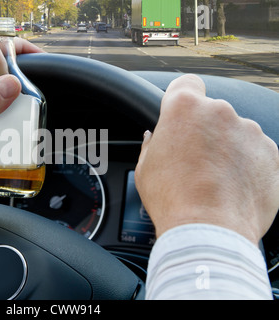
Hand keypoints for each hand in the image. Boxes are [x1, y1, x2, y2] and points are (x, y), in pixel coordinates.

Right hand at [135, 74, 278, 244]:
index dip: (181, 96)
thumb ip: (151, 145)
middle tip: (192, 159)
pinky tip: (231, 186)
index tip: (180, 111)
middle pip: (211, 111)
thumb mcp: (145, 169)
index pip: (186, 83)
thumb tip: (154, 138)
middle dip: (203, 130)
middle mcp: (220, 112)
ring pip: (235, 132)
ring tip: (214, 179)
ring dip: (226, 147)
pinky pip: (255, 151)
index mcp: (184, 109)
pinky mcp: (271, 153)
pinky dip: (246, 164)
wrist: (209, 231)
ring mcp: (249, 131)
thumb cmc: (173, 199)